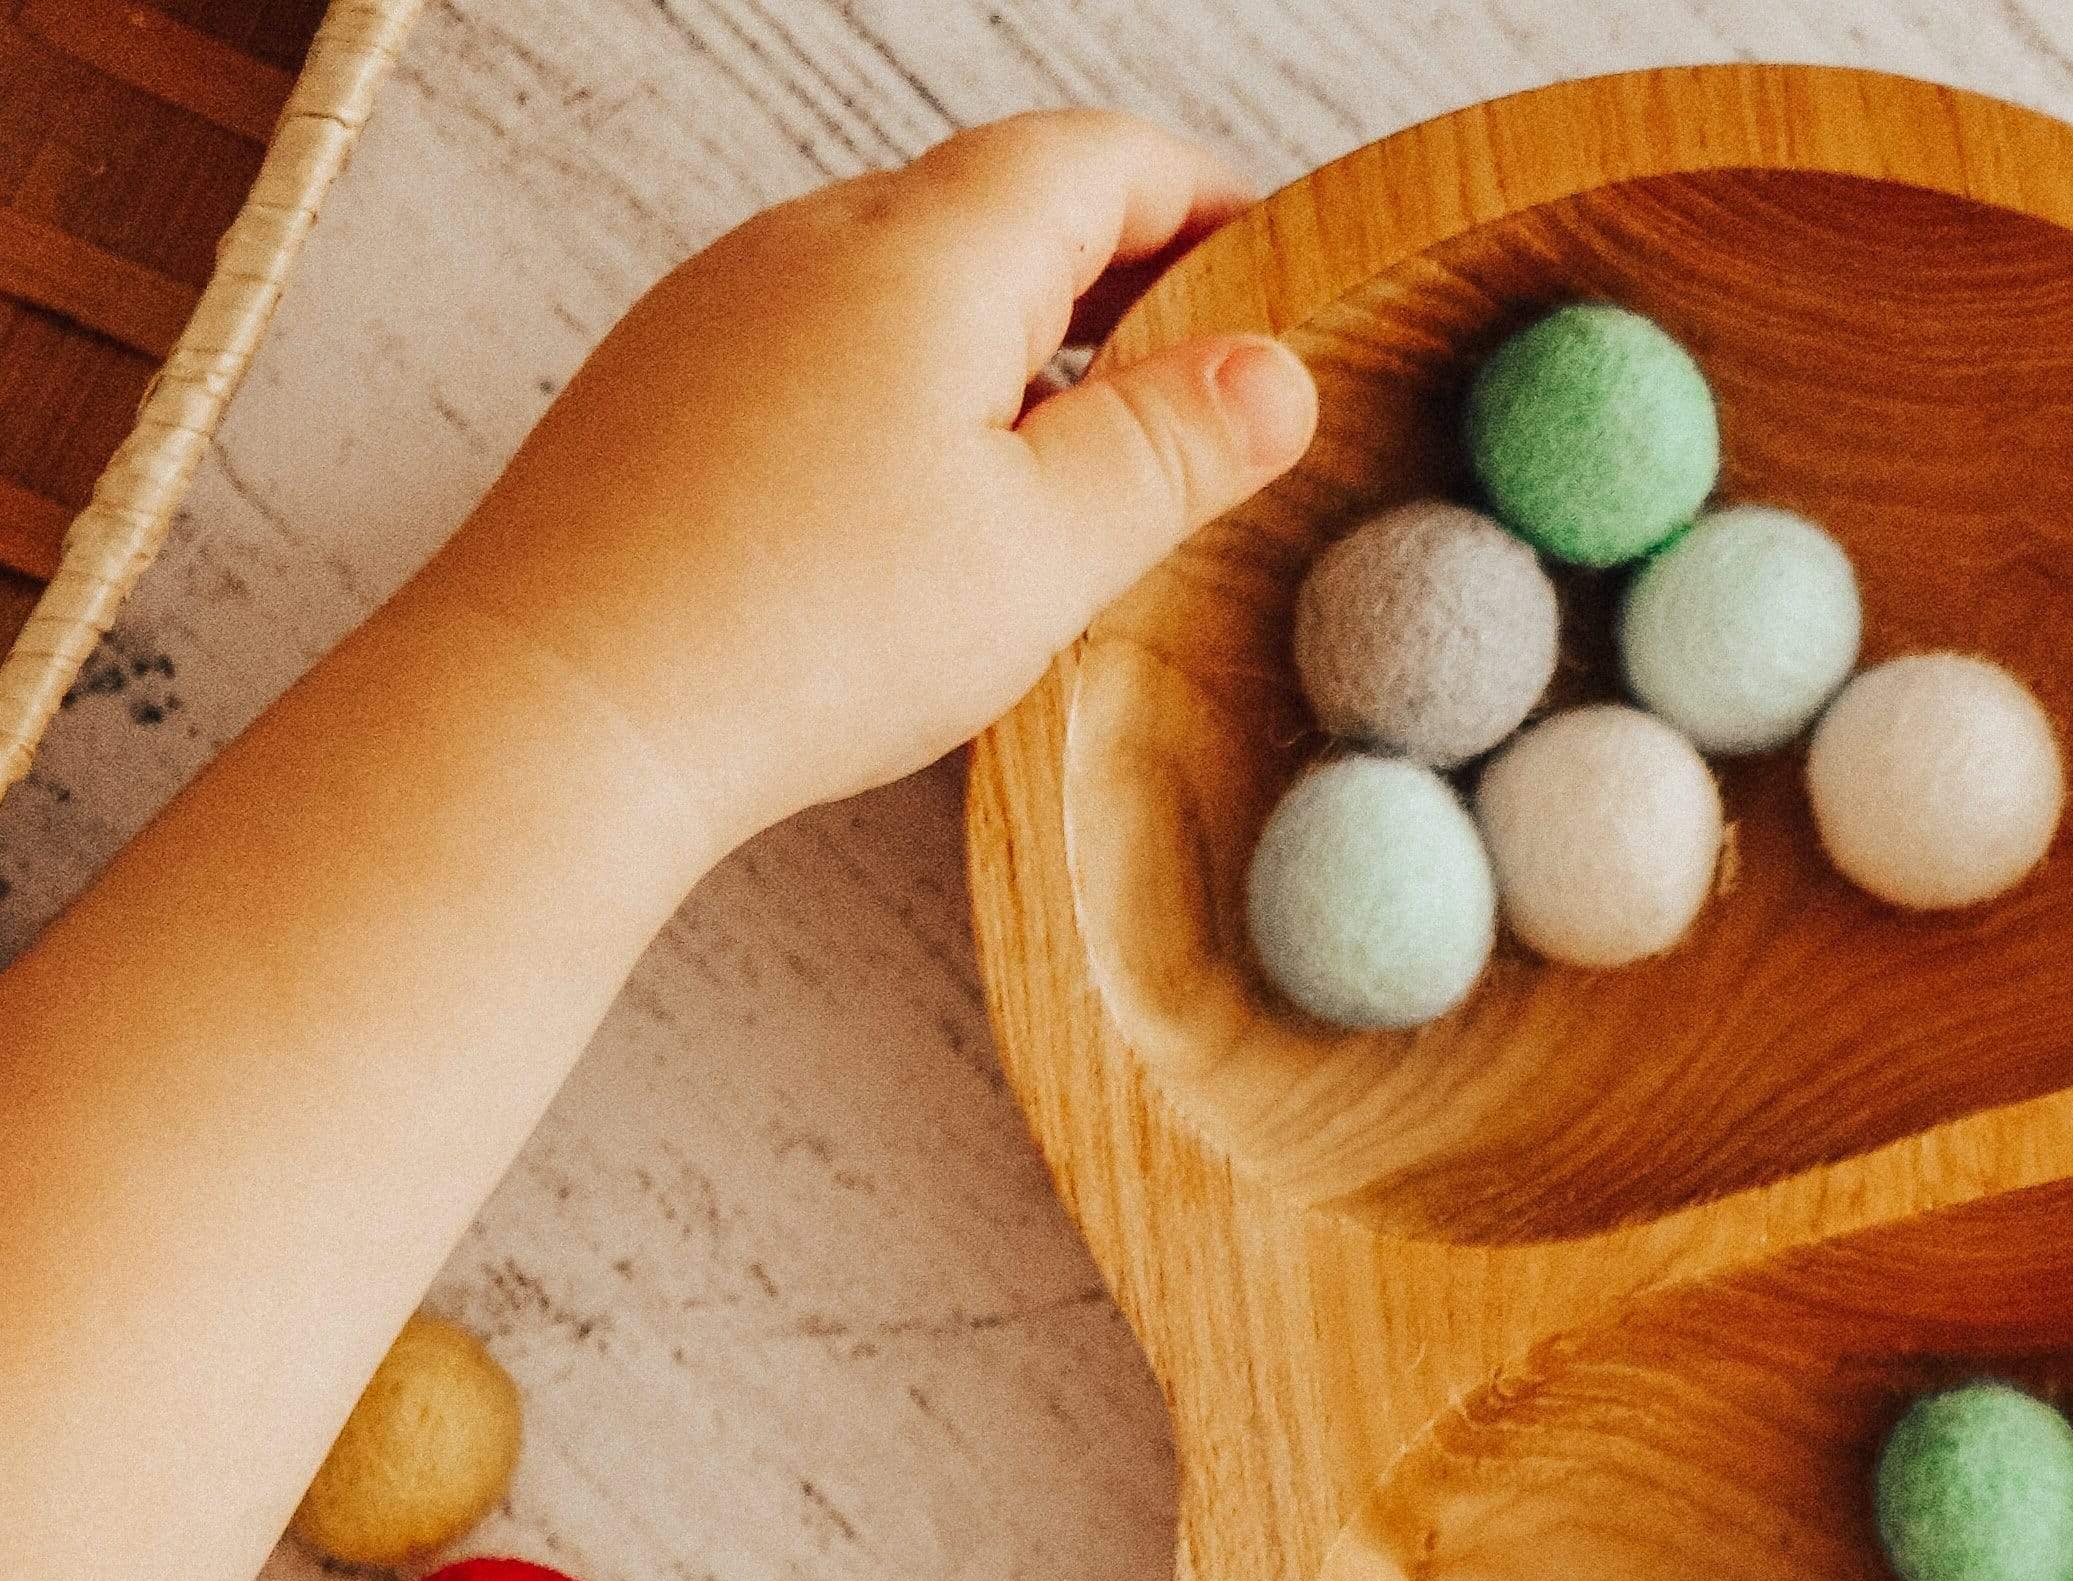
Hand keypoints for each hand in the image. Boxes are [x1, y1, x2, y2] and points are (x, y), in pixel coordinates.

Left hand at [404, 111, 1315, 855]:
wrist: (570, 703)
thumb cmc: (806, 627)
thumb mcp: (1044, 550)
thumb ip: (1170, 448)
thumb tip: (1276, 372)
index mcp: (927, 250)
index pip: (1096, 160)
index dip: (1203, 196)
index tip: (1273, 261)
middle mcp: (813, 240)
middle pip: (998, 204)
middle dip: (1118, 269)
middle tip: (1201, 370)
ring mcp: (724, 305)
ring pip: (905, 277)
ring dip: (1013, 335)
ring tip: (1078, 452)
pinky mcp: (668, 386)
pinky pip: (823, 343)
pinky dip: (914, 384)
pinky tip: (932, 500)